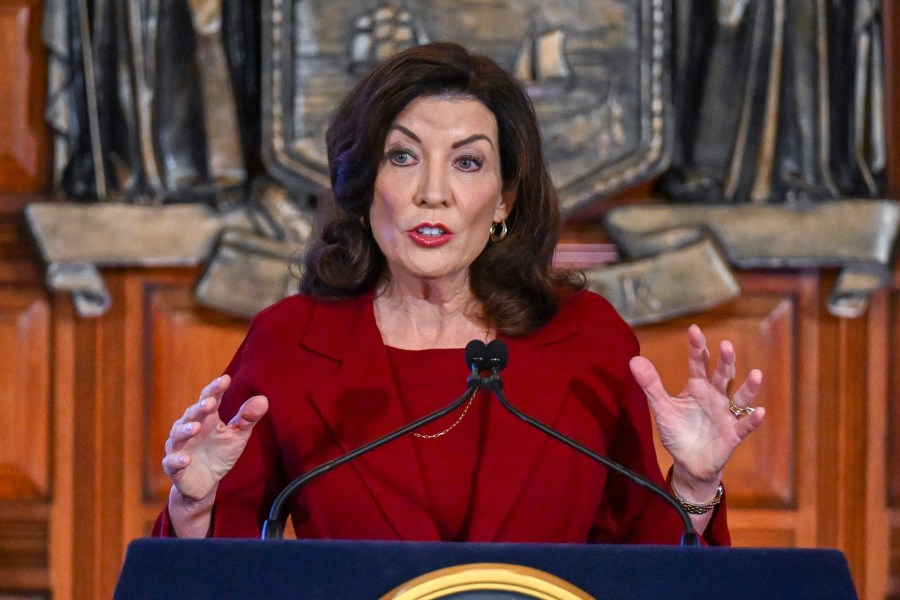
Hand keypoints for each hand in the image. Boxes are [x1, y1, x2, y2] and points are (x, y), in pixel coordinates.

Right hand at [162, 375, 268, 502]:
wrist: (205, 483)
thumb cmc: (220, 454)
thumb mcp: (238, 436)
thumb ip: (247, 418)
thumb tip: (263, 399)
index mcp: (207, 418)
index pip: (210, 399)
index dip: (216, 389)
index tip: (226, 379)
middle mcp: (189, 428)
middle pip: (192, 414)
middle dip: (200, 408)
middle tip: (210, 403)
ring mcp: (179, 447)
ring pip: (178, 435)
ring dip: (185, 430)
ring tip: (196, 427)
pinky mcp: (174, 467)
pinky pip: (172, 462)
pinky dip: (177, 460)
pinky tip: (185, 459)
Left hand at [629, 324, 764, 488]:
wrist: (688, 462)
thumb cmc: (678, 432)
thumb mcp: (662, 407)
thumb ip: (651, 385)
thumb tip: (634, 360)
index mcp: (697, 388)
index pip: (698, 364)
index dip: (697, 348)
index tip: (694, 329)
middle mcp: (715, 397)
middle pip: (722, 375)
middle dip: (724, 361)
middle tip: (726, 345)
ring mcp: (726, 415)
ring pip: (740, 398)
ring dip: (749, 387)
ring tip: (756, 374)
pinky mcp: (732, 434)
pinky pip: (744, 426)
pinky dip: (752, 419)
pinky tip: (760, 411)